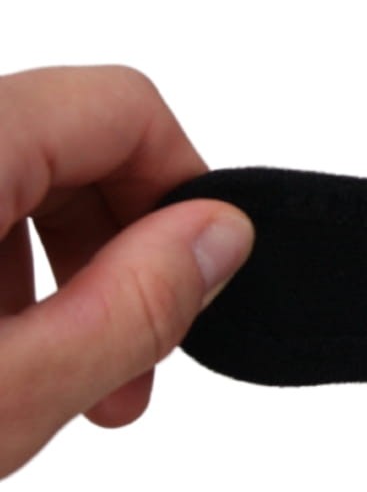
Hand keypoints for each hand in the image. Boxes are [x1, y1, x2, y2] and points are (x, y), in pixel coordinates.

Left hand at [0, 65, 252, 476]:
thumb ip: (128, 306)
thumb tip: (220, 235)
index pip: (121, 108)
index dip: (183, 188)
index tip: (197, 276)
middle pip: (62, 139)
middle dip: (117, 245)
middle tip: (130, 360)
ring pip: (6, 178)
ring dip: (49, 270)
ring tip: (50, 383)